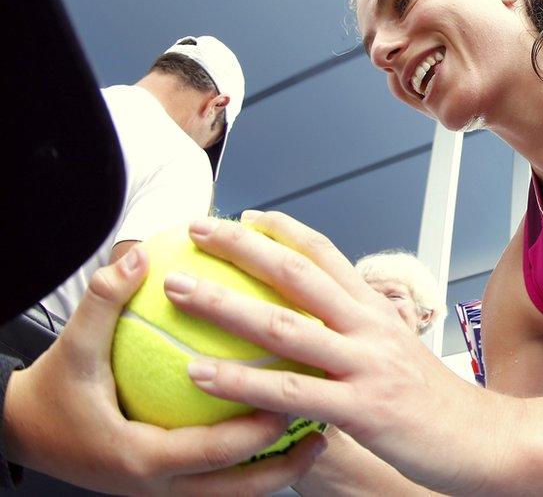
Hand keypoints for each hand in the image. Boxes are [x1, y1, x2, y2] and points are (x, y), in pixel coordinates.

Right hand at [3, 246, 324, 494]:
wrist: (25, 434)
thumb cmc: (54, 393)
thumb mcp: (73, 349)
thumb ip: (103, 305)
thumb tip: (139, 257)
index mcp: (142, 458)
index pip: (210, 452)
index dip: (255, 432)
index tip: (294, 403)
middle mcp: (160, 485)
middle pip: (237, 489)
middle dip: (283, 465)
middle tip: (325, 430)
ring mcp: (168, 492)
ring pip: (236, 494)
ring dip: (278, 471)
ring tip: (319, 441)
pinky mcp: (171, 486)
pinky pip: (224, 483)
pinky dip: (254, 463)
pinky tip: (284, 431)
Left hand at [164, 213, 519, 493]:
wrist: (487, 438)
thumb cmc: (438, 403)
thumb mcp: (402, 352)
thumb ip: (362, 335)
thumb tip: (322, 331)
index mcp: (378, 311)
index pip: (328, 255)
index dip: (285, 230)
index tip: (248, 214)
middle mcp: (369, 326)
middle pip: (297, 273)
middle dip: (242, 246)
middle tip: (197, 229)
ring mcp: (366, 364)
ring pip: (284, 325)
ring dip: (224, 303)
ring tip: (177, 289)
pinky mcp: (362, 408)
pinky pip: (291, 392)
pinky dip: (242, 380)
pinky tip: (201, 373)